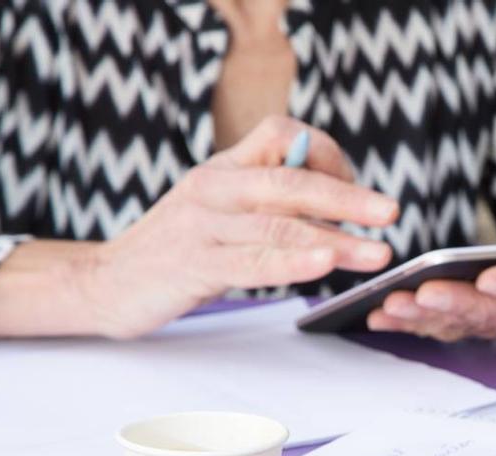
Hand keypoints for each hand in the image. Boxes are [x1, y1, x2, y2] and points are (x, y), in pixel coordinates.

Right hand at [81, 116, 398, 337]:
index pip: (282, 134)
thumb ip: (267, 201)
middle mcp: (213, 186)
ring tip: (377, 252)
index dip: (326, 154)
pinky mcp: (193, 264)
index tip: (357, 189)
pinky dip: (292, 261)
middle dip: (348, 196)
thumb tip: (334, 201)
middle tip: (391, 211)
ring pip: (278, 223)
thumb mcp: (222, 212)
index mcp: (224, 167)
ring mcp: (201, 224)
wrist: (104, 282)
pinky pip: (251, 260)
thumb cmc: (177, 250)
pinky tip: (324, 265)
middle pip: (290, 179)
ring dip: (336, 238)